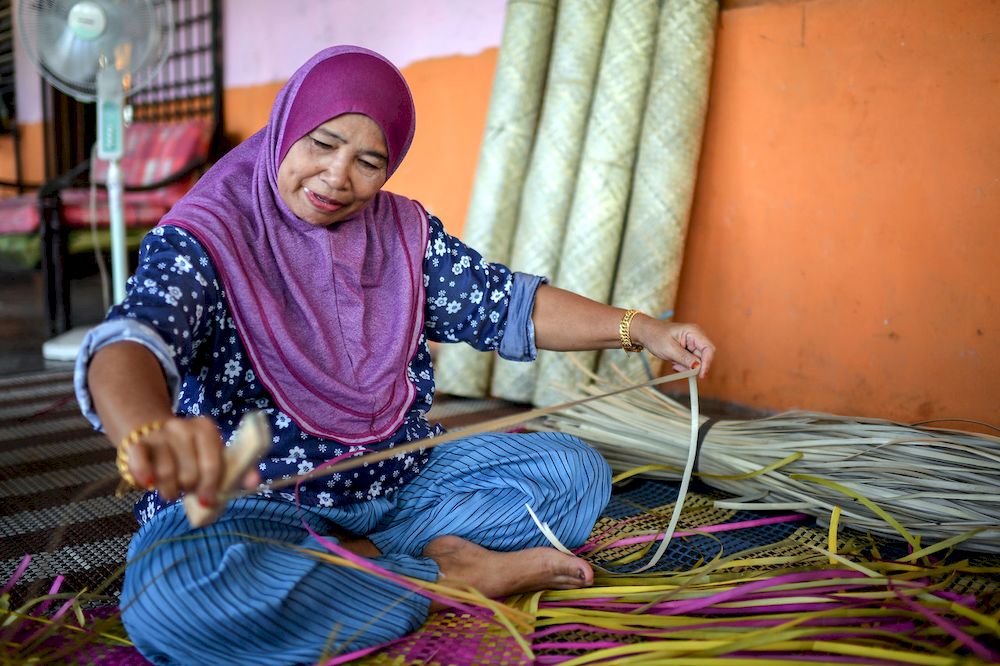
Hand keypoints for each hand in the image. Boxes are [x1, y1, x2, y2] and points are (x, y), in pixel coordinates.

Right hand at [123, 416, 258, 505]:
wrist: (155, 437)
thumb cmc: (191, 454)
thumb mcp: (214, 457)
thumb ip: (237, 470)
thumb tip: (255, 483)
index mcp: (205, 428)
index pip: (212, 463)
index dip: (211, 486)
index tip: (208, 500)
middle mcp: (181, 427)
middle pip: (188, 473)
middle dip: (189, 488)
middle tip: (188, 489)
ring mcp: (157, 434)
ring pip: (165, 474)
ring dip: (169, 491)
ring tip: (172, 489)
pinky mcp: (136, 444)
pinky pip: (139, 464)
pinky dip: (143, 476)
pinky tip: (148, 484)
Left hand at [631, 317, 714, 378]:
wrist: (645, 333)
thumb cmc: (655, 336)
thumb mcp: (670, 349)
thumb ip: (685, 359)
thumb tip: (698, 368)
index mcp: (694, 332)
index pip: (709, 349)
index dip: (707, 363)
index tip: (700, 375)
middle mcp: (696, 337)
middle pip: (704, 357)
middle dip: (692, 365)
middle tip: (678, 367)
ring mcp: (693, 343)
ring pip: (697, 361)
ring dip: (686, 366)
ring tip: (673, 362)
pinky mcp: (688, 349)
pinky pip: (691, 361)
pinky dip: (683, 365)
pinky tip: (674, 362)